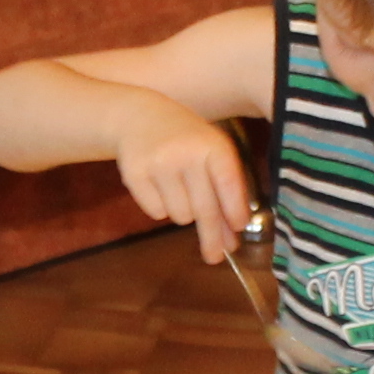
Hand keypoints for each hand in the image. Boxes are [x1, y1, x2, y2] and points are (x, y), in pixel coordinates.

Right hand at [116, 98, 253, 264]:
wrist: (140, 117)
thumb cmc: (186, 140)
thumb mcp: (210, 153)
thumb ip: (224, 191)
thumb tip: (230, 238)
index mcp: (212, 145)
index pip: (228, 185)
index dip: (234, 211)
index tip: (238, 230)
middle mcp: (186, 153)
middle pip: (204, 209)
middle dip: (212, 237)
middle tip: (215, 257)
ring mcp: (158, 164)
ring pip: (180, 215)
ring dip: (183, 213)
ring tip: (179, 188)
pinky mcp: (134, 174)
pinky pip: (156, 213)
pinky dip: (161, 207)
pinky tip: (159, 185)